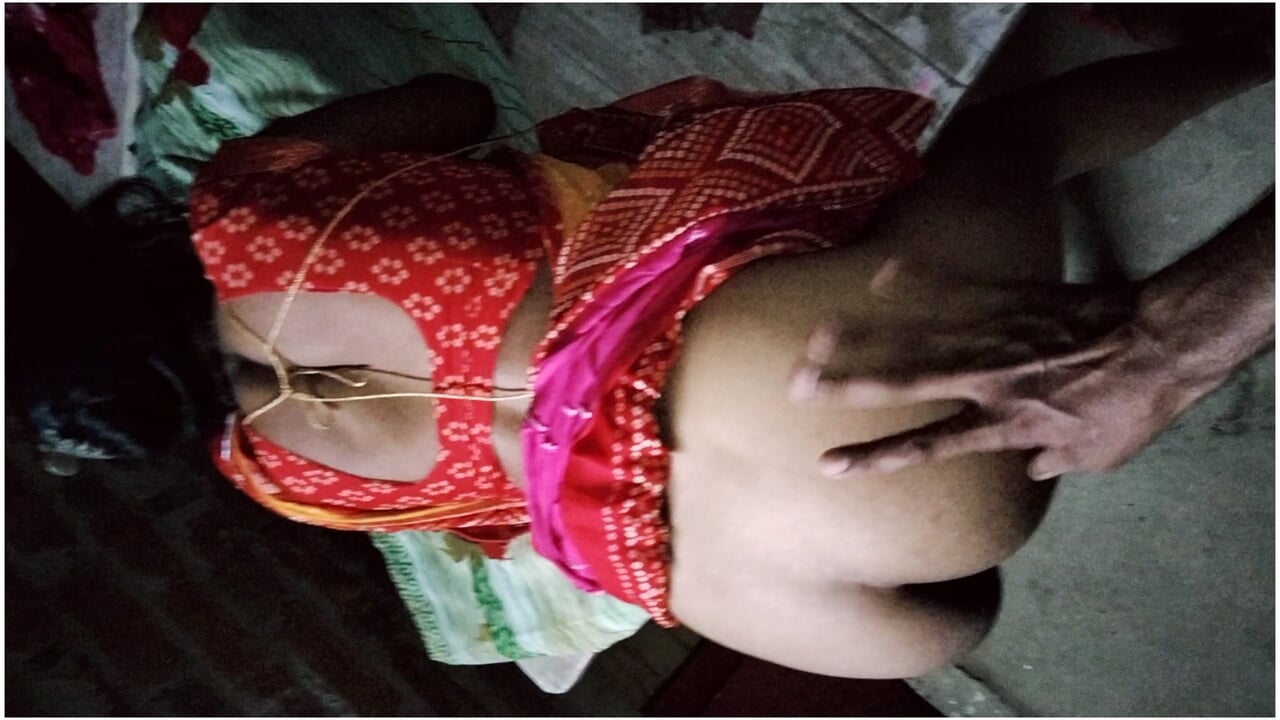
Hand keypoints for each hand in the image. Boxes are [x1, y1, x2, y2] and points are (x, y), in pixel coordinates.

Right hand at [788, 263, 1203, 479]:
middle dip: (845, 386)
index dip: (874, 458)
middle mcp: (986, 381)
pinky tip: (881, 272)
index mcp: (1002, 425)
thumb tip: (1027, 469)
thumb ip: (1051, 460)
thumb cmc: (1132, 405)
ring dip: (865, 334)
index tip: (827, 464)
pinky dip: (918, 279)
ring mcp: (994, 337)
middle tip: (797, 384)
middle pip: (903, 384)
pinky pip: (955, 288)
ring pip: (918, 335)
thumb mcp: (1097, 456)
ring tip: (817, 332)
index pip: (925, 444)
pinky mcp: (1009, 299)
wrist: (1162, 340)